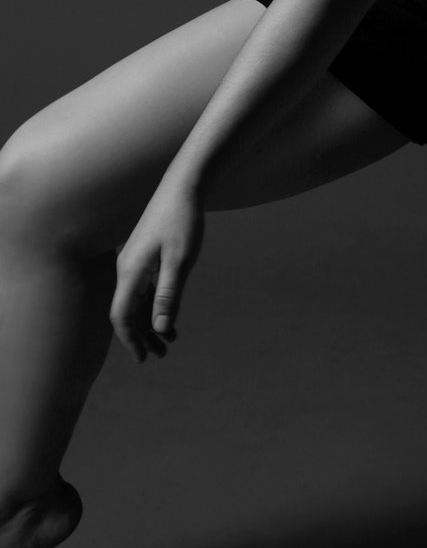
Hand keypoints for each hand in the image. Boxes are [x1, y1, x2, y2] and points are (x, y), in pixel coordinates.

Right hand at [110, 181, 204, 362]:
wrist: (183, 188)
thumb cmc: (182, 222)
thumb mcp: (180, 261)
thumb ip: (169, 295)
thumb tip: (160, 328)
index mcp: (131, 272)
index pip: (122, 315)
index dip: (131, 339)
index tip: (144, 358)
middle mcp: (128, 269)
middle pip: (129, 312)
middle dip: (143, 336)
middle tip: (161, 356)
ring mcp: (136, 263)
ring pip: (138, 301)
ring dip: (151, 323)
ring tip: (169, 342)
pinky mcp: (146, 257)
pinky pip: (145, 289)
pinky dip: (155, 306)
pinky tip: (170, 316)